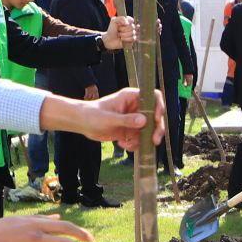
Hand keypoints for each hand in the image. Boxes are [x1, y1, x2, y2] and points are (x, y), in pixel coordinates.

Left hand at [48, 87, 167, 147]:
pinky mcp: (130, 130)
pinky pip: (140, 139)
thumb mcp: (109, 118)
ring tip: (127, 144)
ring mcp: (134, 119)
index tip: (156, 119)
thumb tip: (145, 121)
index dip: (159, 106)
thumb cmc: (92, 115)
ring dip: (142, 140)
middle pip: (155, 116)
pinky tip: (122, 145)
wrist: (82, 123)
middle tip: (154, 141)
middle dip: (156, 129)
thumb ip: (126, 120)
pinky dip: (134, 145)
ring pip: (149, 130)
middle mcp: (136, 107)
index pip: (154, 97)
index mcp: (132, 97)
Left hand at [99, 15, 137, 50]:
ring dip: (124, 35)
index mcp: (126, 21)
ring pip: (133, 33)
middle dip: (124, 29)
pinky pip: (133, 38)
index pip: (131, 20)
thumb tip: (127, 23)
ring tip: (119, 35)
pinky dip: (126, 39)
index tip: (122, 24)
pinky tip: (122, 39)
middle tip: (118, 30)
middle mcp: (130, 27)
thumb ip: (121, 18)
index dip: (127, 22)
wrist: (109, 40)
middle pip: (132, 27)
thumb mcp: (114, 21)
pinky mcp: (132, 40)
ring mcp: (132, 33)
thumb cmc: (111, 30)